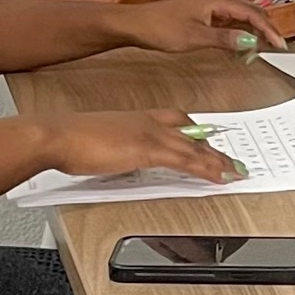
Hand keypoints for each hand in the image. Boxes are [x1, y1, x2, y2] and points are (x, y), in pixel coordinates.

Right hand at [43, 109, 247, 184]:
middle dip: (212, 147)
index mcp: (136, 117)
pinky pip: (186, 160)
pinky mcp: (148, 149)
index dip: (194, 131)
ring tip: (236, 172)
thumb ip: (114, 148)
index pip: (175, 120)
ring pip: (194, 147)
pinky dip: (207, 169)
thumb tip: (118, 157)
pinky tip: (219, 177)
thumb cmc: (69, 139)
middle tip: (230, 159)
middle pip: (191, 132)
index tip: (207, 138)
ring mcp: (150, 133)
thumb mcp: (97, 142)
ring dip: (218, 161)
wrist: (58, 136)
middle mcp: (147, 121)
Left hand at [125, 0, 287, 57]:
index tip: (280, 45)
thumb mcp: (196, 37)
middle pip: (251, 11)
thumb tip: (250, 42)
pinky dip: (239, 31)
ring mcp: (210, 3)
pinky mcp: (204, 11)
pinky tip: (239, 44)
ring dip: (253, 30)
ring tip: (261, 47)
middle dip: (265, 28)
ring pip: (241, 15)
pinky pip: (230, 19)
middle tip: (276, 47)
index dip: (269, 30)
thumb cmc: (161, 27)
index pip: (254, 14)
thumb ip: (225, 39)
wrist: (137, 24)